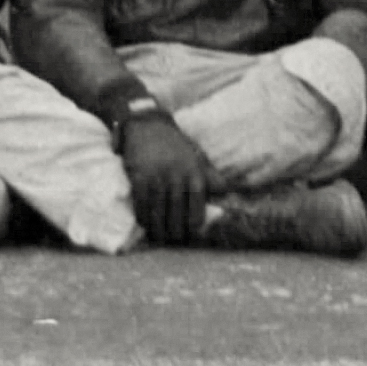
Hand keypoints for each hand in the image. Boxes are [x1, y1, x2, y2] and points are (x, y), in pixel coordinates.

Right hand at [118, 110, 213, 244]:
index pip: (198, 202)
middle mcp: (176, 174)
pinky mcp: (138, 177)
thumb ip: (210, 176)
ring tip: (160, 237)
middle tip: (175, 239)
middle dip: (176, 229)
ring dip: (158, 228)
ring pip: (158, 211)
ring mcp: (156, 176)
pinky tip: (145, 224)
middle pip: (177, 211)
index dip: (195, 220)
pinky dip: (143, 217)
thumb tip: (228, 192)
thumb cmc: (176, 145)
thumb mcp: (197, 157)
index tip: (192, 231)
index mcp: (194, 171)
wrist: (148, 126)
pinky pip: (141, 204)